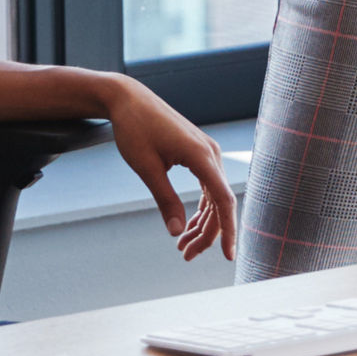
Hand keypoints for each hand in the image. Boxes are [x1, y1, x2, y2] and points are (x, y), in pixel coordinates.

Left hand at [98, 77, 235, 262]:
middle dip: (207, 234)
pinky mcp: (198, 153)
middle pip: (220, 204)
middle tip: (186, 256)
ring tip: (183, 246)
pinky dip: (200, 208)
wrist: (128, 99)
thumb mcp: (146, 168)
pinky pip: (207, 186)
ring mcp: (206, 152)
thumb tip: (176, 232)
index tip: (229, 256)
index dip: (228, 231)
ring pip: (215, 197)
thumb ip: (164, 200)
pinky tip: (187, 224)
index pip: (223, 201)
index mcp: (201, 156)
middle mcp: (210, 153)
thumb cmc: (135, 128)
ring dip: (203, 223)